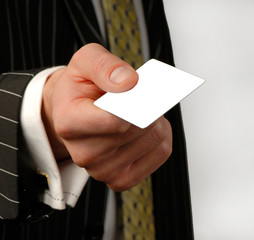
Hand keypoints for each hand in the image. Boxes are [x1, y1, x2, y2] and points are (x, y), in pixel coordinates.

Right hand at [41, 43, 171, 190]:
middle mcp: (84, 153)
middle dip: (148, 108)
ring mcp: (103, 170)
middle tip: (142, 96)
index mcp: (69, 123)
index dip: (136, 105)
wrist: (75, 110)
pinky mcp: (122, 179)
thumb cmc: (81, 87)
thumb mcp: (86, 60)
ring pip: (153, 141)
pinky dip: (162, 137)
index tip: (144, 92)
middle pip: (137, 130)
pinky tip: (149, 128)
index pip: (114, 121)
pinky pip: (160, 153)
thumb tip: (129, 82)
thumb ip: (105, 65)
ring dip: (156, 121)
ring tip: (142, 111)